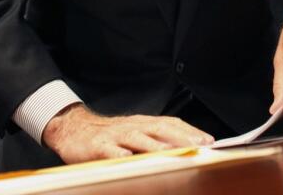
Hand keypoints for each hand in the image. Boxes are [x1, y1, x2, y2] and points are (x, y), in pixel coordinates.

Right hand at [41, 104, 212, 162]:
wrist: (74, 129)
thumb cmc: (109, 135)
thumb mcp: (134, 133)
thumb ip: (156, 139)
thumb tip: (185, 147)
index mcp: (142, 123)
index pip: (171, 123)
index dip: (190, 131)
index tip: (209, 141)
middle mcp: (132, 126)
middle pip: (159, 129)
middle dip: (181, 137)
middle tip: (198, 147)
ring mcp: (115, 136)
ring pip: (137, 138)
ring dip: (155, 146)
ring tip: (170, 153)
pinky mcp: (98, 146)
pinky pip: (109, 151)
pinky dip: (119, 154)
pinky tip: (127, 158)